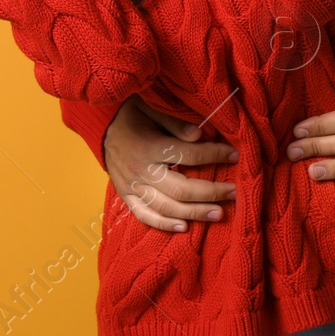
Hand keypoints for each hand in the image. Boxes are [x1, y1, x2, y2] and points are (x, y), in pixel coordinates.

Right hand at [105, 96, 238, 232]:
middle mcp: (141, 170)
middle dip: (211, 192)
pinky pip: (145, 215)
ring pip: (167, 206)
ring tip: (219, 213)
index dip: (214, 155)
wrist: (100, 126)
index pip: (188, 154)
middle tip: (234, 192)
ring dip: (195, 212)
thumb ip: (175, 123)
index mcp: (149, 146)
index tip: (235, 155)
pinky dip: (164, 224)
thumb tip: (201, 134)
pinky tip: (184, 228)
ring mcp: (132, 186)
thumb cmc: (130, 114)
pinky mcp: (126, 195)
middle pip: (181, 188)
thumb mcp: (151, 107)